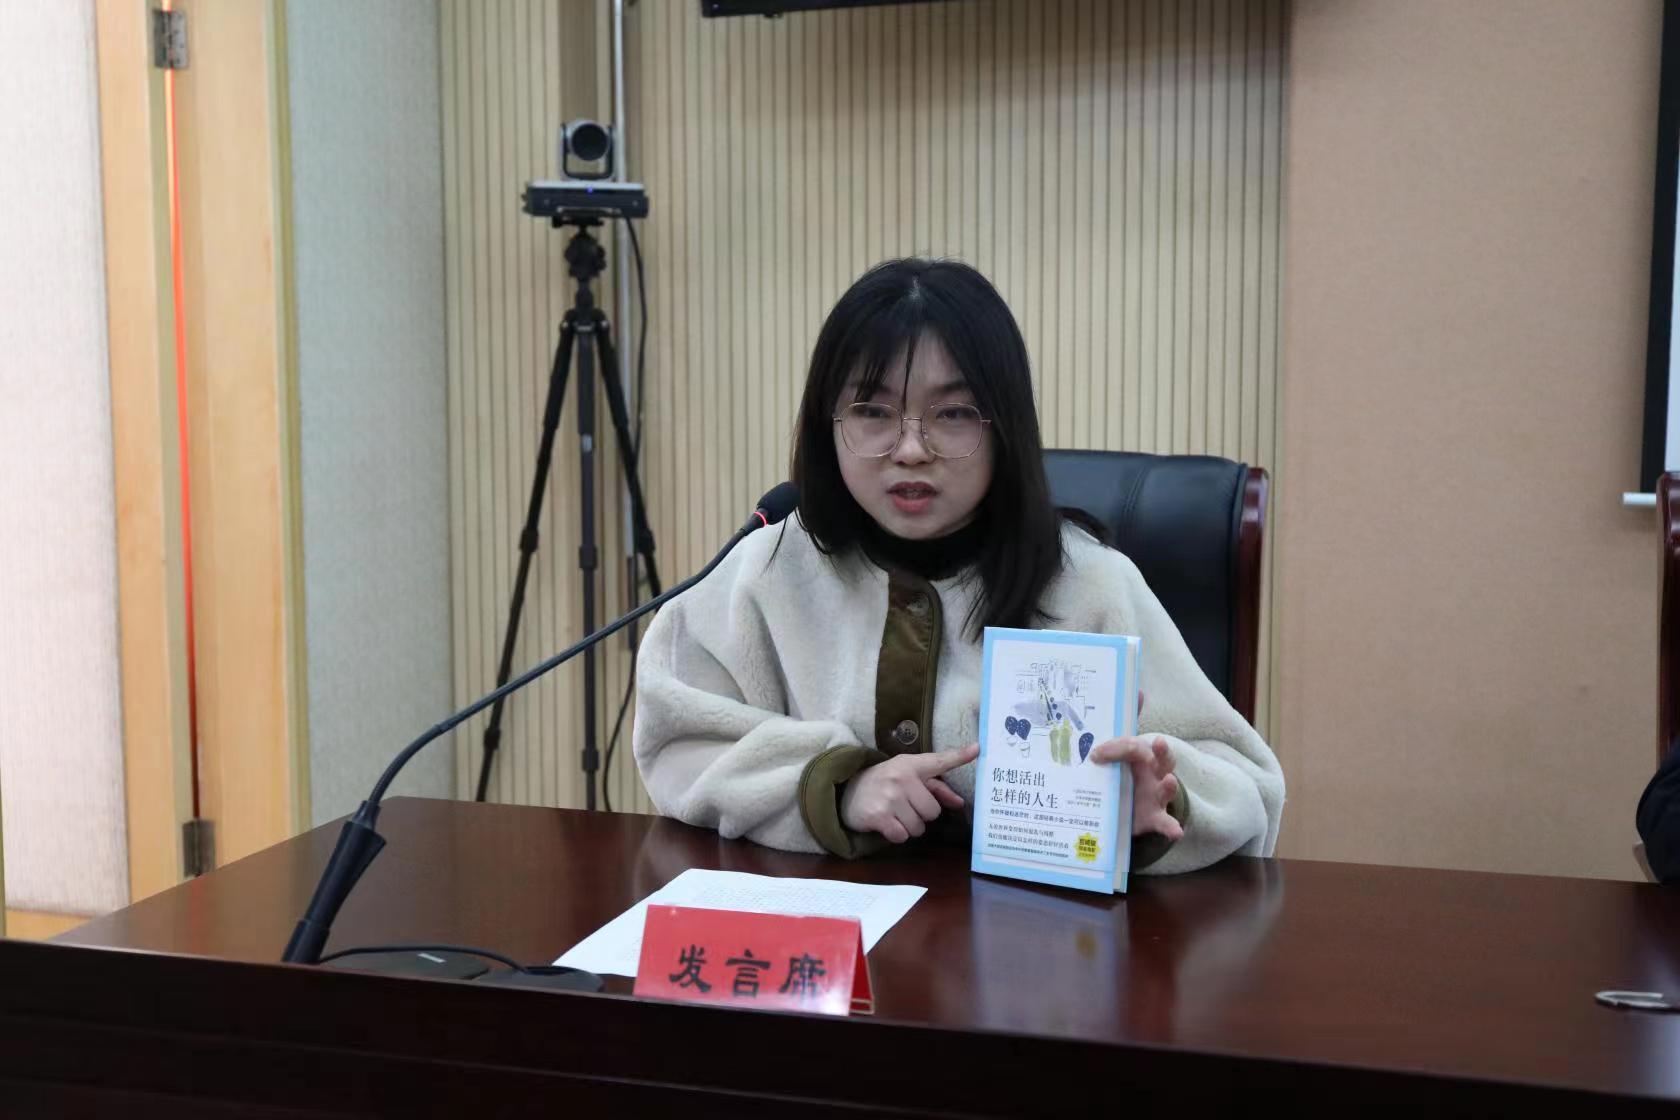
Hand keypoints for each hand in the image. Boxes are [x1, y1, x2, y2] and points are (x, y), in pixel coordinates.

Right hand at [840, 743, 978, 843]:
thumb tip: (959, 802)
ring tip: (895, 814)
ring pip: (919, 827)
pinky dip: (897, 835)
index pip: (939, 761)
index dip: (959, 756)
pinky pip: (903, 836)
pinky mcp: (879, 816)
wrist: (847, 791)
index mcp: (911, 765)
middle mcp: (901, 778)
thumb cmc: (885, 784)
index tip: (977, 749)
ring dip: (910, 826)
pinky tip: (887, 823)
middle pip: (933, 811)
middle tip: (906, 806)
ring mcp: (890, 797)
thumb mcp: (907, 777)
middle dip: (922, 815)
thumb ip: (935, 788)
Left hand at [1091, 735, 1183, 840]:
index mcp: (1142, 758)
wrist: (1122, 811)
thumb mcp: (1109, 768)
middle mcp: (1154, 774)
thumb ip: (1101, 761)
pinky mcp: (1155, 817)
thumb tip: (1090, 757)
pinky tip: (1176, 832)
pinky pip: (1166, 822)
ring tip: (1169, 780)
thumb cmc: (1118, 780)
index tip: (1095, 754)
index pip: (1134, 746)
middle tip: (1159, 743)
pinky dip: (1171, 827)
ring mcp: (1157, 796)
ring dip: (1169, 785)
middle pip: (1163, 759)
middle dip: (1162, 751)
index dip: (1116, 747)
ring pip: (1167, 788)